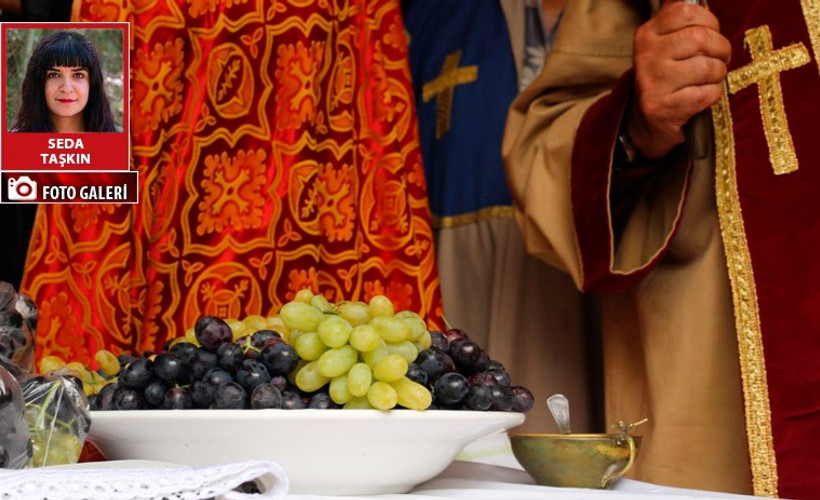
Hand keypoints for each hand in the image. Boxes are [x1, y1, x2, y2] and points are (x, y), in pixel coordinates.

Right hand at [626, 1, 730, 158]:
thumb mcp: (664, 42)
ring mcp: (653, 83)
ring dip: (718, 73)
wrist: (647, 119)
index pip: (686, 11)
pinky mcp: (664, 107)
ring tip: (710, 77)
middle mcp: (646, 56)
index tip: (710, 33)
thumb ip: (679, 18)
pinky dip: (713, 95)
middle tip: (720, 57)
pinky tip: (702, 96)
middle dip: (721, 48)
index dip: (709, 21)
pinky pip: (707, 93)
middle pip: (701, 38)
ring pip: (708, 67)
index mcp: (646, 34)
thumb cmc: (667, 74)